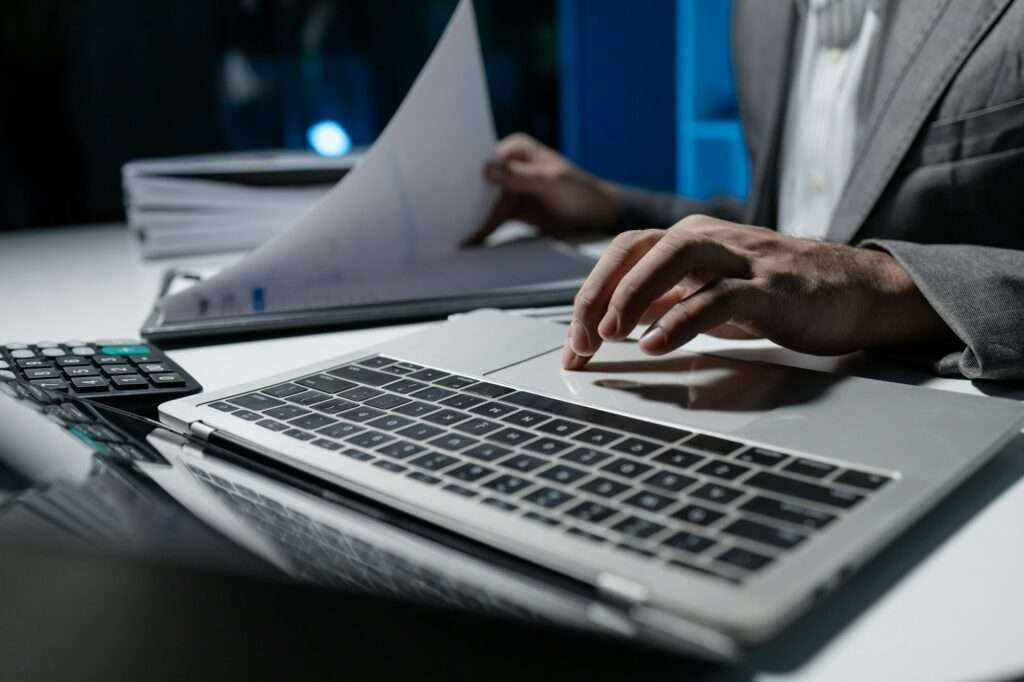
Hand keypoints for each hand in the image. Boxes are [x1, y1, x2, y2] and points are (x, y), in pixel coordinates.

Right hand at [465, 133, 620, 244]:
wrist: (599, 217)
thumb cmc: (581, 192)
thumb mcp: (552, 181)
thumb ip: (521, 177)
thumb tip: (487, 169)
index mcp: (517, 149)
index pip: (486, 159)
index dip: (467, 173)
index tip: (450, 187)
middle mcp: (509, 166)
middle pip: (480, 183)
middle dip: (464, 198)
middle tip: (443, 214)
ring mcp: (509, 189)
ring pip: (483, 204)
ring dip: (470, 218)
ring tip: (450, 233)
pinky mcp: (512, 210)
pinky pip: (492, 220)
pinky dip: (482, 230)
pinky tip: (467, 241)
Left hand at [561, 215, 952, 369]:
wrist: (855, 291)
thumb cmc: (779, 293)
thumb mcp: (708, 293)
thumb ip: (663, 302)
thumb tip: (608, 325)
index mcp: (689, 238)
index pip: (622, 254)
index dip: (590, 295)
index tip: (574, 343)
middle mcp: (709, 239)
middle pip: (636, 250)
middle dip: (599, 296)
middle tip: (582, 341)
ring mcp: (741, 259)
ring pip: (673, 258)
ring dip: (633, 296)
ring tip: (611, 334)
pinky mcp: (770, 288)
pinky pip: (718, 298)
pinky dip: (681, 322)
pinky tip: (656, 346)